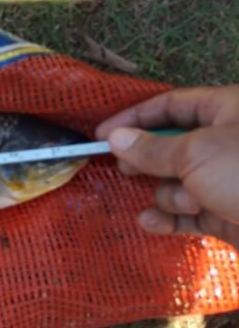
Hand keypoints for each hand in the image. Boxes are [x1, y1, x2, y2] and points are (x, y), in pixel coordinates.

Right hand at [96, 85, 238, 248]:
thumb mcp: (195, 154)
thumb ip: (150, 148)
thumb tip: (115, 138)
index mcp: (228, 111)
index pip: (172, 105)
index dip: (134, 118)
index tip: (101, 135)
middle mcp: (226, 144)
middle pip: (171, 146)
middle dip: (148, 161)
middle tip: (126, 171)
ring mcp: (226, 181)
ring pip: (177, 183)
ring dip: (169, 194)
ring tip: (185, 201)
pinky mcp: (226, 215)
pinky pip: (185, 214)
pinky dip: (168, 219)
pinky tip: (151, 222)